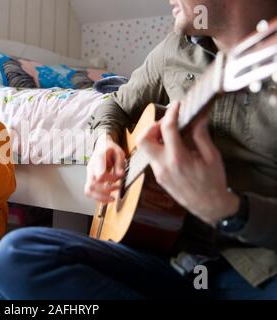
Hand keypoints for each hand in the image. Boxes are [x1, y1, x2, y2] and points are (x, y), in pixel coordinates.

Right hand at [84, 133, 125, 203]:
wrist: (102, 146)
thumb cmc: (110, 149)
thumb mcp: (119, 153)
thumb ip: (119, 164)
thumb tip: (120, 175)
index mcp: (98, 158)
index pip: (99, 172)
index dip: (109, 178)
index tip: (119, 177)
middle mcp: (91, 167)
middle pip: (93, 184)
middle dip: (107, 190)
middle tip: (118, 187)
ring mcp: (89, 174)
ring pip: (89, 190)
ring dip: (100, 197)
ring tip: (112, 198)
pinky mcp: (90, 179)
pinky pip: (89, 191)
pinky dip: (97, 197)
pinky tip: (106, 199)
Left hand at [137, 101, 239, 225]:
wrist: (209, 206)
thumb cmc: (213, 182)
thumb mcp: (212, 156)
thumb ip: (201, 135)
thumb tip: (198, 116)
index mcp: (178, 159)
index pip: (167, 130)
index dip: (171, 113)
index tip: (177, 105)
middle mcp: (163, 166)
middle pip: (143, 139)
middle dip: (152, 127)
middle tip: (167, 123)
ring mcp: (158, 173)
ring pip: (145, 149)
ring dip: (154, 137)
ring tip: (170, 134)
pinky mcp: (158, 177)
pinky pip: (152, 157)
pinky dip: (158, 148)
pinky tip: (172, 146)